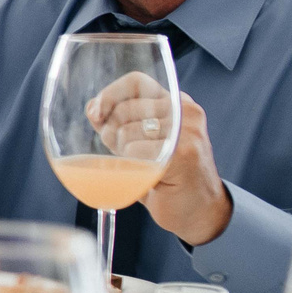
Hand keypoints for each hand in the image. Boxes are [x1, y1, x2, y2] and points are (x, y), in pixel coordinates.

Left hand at [93, 84, 230, 245]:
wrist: (199, 211)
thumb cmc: (165, 177)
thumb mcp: (138, 143)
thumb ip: (116, 123)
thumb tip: (92, 107)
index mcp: (175, 102)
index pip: (135, 81)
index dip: (109, 94)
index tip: (96, 113)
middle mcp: (184, 111)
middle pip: (123, 109)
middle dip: (112, 134)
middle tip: (127, 154)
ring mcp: (186, 131)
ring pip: (125, 132)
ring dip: (122, 154)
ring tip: (142, 167)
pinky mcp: (182, 152)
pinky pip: (134, 153)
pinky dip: (131, 168)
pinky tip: (149, 176)